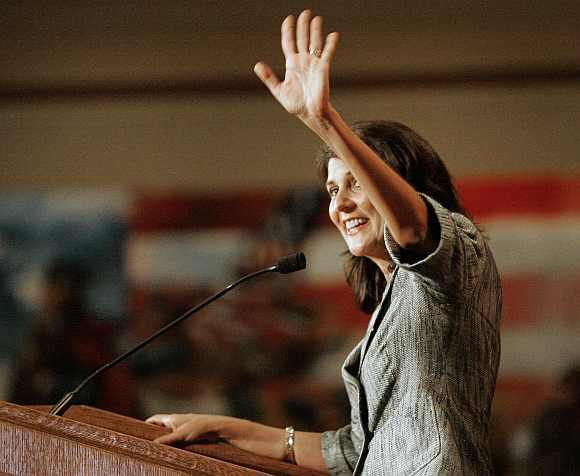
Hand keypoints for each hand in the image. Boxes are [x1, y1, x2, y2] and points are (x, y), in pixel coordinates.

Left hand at [146, 413, 285, 458]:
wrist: (282, 446)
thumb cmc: (260, 454)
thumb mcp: (234, 455)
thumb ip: (217, 452)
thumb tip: (200, 460)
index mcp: (217, 431)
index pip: (189, 424)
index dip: (171, 425)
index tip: (152, 428)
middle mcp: (219, 423)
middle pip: (187, 418)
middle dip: (167, 421)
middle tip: (147, 424)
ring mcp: (226, 423)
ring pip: (196, 422)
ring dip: (176, 429)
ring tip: (159, 438)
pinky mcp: (233, 426)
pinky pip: (211, 426)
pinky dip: (197, 430)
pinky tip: (185, 436)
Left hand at [254, 10, 338, 124]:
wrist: (310, 113)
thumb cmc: (296, 105)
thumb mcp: (279, 90)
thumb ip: (269, 77)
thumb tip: (257, 65)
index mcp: (292, 64)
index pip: (289, 43)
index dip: (288, 31)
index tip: (288, 19)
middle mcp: (303, 61)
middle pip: (302, 39)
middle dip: (303, 26)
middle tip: (305, 13)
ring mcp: (313, 63)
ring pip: (314, 43)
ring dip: (315, 31)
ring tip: (316, 19)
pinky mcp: (323, 68)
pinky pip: (327, 54)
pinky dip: (330, 44)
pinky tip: (333, 35)